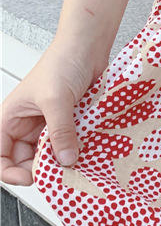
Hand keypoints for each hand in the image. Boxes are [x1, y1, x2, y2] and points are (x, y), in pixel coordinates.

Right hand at [0, 43, 102, 185]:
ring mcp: (50, 124)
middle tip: (61, 171)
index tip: (32, 178)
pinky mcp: (70, 122)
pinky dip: (77, 149)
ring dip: (62, 159)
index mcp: (10, 119)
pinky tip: (86, 150)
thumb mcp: (57, 99)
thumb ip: (60, 131)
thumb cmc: (62, 62)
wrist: (88, 47)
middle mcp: (27, 124)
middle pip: (27, 160)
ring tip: (76, 161)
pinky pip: (70, 143)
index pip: (0, 156)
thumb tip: (65, 159)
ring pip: (51, 154)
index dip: (11, 172)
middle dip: (43, 168)